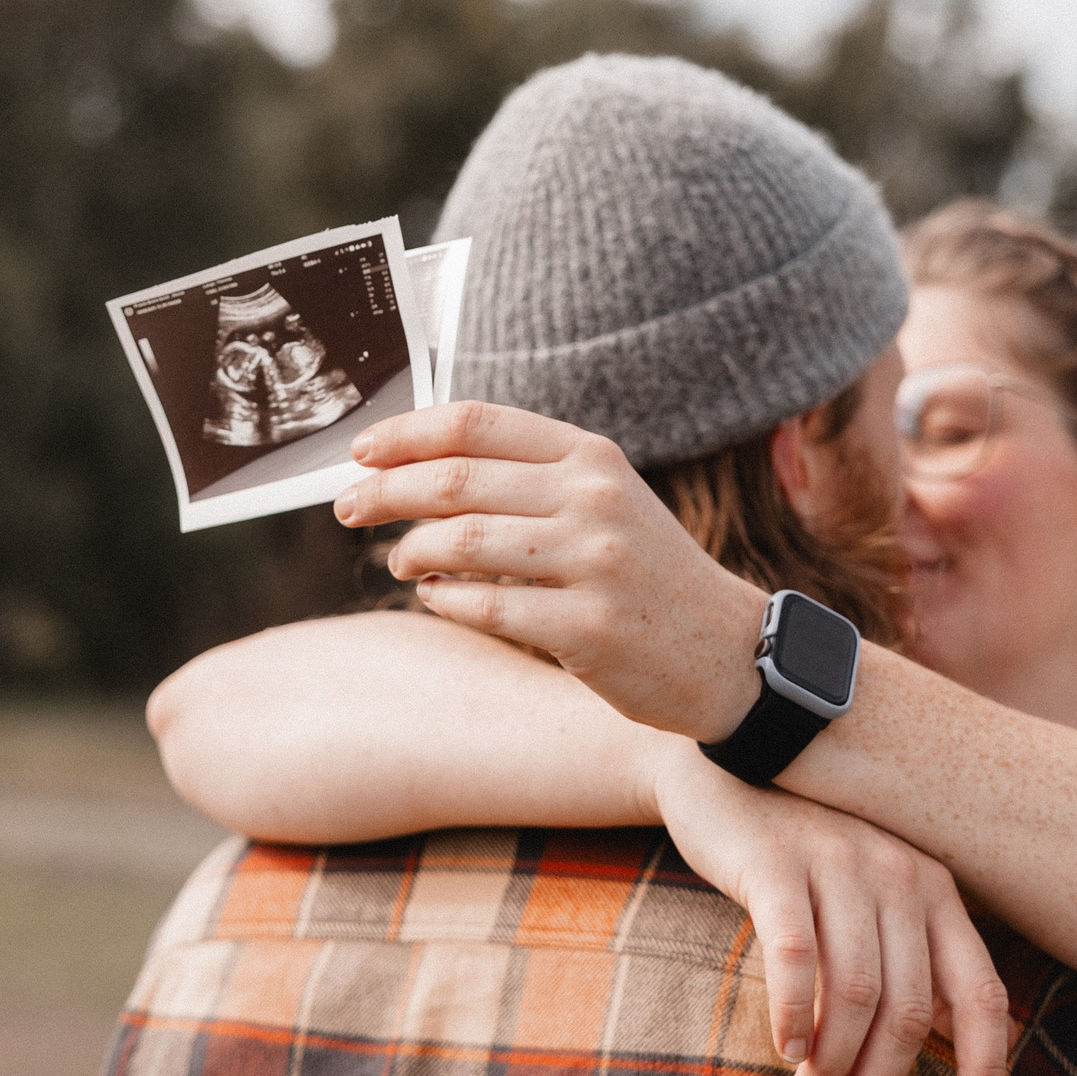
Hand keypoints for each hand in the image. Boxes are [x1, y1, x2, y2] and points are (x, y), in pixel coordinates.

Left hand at [336, 402, 766, 742]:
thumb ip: (531, 476)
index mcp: (593, 457)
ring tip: (401, 560)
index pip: (477, 423)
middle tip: (348, 510)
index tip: (361, 453)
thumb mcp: (606, 501)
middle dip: (385, 493)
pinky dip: (444, 600)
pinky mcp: (587, 630)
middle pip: (456, 480)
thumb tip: (420, 462)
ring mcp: (594, 565)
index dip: (405, 434)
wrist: (728, 653)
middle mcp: (594, 501)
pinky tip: (436, 597)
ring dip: (412, 551)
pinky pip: (484, 608)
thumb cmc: (647, 575)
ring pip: (461, 542)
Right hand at [649, 744, 1015, 1075]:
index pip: (982, 993)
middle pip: (909, 1011)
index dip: (987, 1069)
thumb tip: (955, 1045)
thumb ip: (911, 958)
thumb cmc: (801, 846)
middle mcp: (900, 873)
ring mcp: (840, 862)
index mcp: (936, 889)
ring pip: (855, 993)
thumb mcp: (871, 895)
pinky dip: (794, 1013)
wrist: (722, 756)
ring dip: (831, 1068)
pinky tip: (784, 1051)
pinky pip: (795, 953)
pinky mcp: (777, 861)